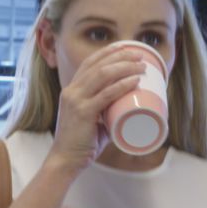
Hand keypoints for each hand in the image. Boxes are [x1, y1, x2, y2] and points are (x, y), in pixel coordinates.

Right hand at [46, 44, 144, 173]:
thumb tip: (129, 108)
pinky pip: (106, 94)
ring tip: (141, 66)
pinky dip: (122, 85)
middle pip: (98, 65)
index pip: (89, 63)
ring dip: (125, 67)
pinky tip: (134, 81)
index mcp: (71, 90)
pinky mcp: (83, 113)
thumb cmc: (82, 142)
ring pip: (103, 75)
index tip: (125, 47)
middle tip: (140, 56)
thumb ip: (107, 111)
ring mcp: (76, 101)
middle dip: (121, 56)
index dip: (107, 52)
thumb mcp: (92, 120)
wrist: (65, 160)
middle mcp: (71, 91)